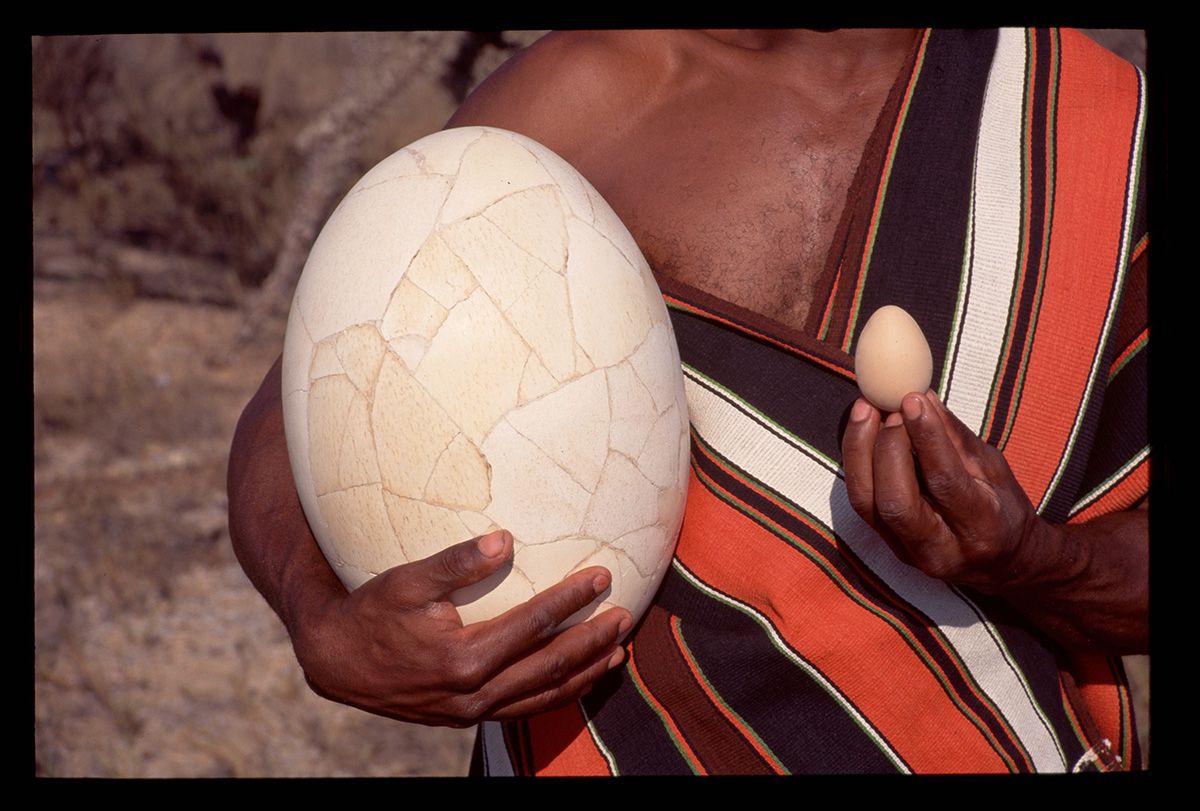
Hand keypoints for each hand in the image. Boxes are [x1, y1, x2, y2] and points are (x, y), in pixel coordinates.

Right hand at [291, 530, 631, 727]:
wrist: (335, 661)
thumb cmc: (371, 611)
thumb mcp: (407, 580)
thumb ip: (457, 561)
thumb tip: (505, 538)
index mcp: (464, 657)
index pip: (534, 625)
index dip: (570, 599)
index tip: (601, 576)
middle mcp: (473, 692)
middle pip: (549, 666)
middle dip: (591, 640)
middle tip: (625, 614)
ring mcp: (471, 710)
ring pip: (541, 696)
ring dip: (583, 674)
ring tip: (617, 652)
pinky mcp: (467, 717)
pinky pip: (524, 710)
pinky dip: (556, 694)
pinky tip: (577, 678)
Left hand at [841, 390, 1041, 593]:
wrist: (1002, 562)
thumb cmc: (1002, 507)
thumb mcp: (993, 470)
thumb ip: (955, 437)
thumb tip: (920, 395)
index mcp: (982, 528)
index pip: (945, 481)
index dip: (926, 437)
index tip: (912, 399)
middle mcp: (941, 550)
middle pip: (896, 501)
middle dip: (886, 447)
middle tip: (886, 407)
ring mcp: (909, 554)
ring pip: (866, 504)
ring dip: (859, 451)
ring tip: (865, 410)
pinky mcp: (888, 548)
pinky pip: (861, 503)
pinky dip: (857, 463)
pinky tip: (861, 432)